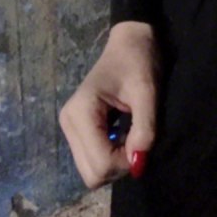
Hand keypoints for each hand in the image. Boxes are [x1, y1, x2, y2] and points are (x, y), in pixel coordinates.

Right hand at [58, 20, 162, 188]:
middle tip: (137, 141)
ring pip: (91, 172)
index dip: (126, 162)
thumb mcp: (147, 91)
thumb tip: (138, 163)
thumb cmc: (139, 60)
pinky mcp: (76, 131)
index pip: (100, 164)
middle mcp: (68, 124)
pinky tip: (121, 134)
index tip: (142, 141)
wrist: (131, 42)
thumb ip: (144, 128)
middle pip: (92, 175)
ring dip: (114, 162)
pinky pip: (92, 159)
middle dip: (119, 166)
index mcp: (81, 112)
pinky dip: (109, 155)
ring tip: (130, 135)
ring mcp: (69, 129)